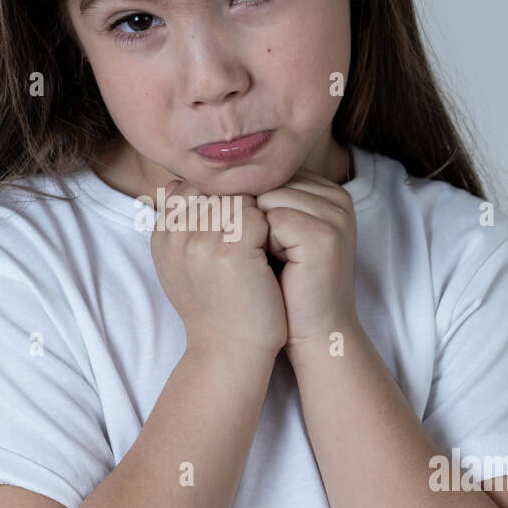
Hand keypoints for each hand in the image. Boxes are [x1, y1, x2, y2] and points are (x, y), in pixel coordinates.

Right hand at [150, 178, 287, 358]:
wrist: (230, 351)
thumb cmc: (216, 308)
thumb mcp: (184, 264)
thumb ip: (179, 224)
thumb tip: (176, 182)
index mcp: (162, 236)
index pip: (194, 188)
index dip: (220, 206)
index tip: (230, 239)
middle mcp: (176, 234)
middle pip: (218, 189)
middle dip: (240, 209)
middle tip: (250, 247)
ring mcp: (202, 240)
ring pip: (240, 198)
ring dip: (257, 221)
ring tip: (257, 255)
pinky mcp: (231, 248)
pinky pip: (259, 215)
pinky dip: (271, 234)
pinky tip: (266, 261)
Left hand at [254, 167, 358, 363]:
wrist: (313, 333)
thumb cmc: (281, 286)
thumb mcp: (260, 236)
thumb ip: (238, 203)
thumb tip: (173, 183)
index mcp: (322, 190)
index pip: (264, 174)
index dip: (245, 207)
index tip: (252, 239)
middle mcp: (334, 195)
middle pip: (264, 182)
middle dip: (249, 219)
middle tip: (266, 254)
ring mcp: (334, 213)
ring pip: (265, 198)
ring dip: (255, 232)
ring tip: (274, 261)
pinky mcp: (325, 234)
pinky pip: (273, 220)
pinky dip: (265, 246)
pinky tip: (280, 268)